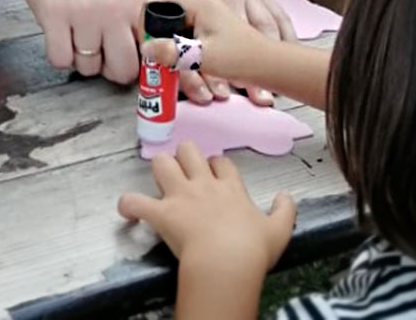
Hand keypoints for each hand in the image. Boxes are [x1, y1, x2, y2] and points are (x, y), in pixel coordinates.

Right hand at [14, 0, 141, 83]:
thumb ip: (128, 13)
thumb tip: (135, 45)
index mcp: (131, 3)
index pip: (148, 49)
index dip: (135, 60)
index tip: (125, 60)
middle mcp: (111, 12)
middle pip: (122, 69)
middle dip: (110, 70)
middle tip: (100, 58)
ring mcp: (83, 16)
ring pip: (88, 67)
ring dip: (79, 59)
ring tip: (73, 37)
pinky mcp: (54, 18)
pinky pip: (60, 59)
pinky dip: (57, 54)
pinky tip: (58, 37)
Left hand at [118, 141, 295, 272]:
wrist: (227, 263)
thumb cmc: (252, 249)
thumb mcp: (279, 230)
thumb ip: (285, 211)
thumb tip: (287, 196)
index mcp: (230, 188)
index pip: (221, 162)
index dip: (216, 165)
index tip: (215, 172)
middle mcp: (203, 185)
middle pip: (189, 151)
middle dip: (184, 155)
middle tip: (183, 169)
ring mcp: (180, 196)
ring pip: (161, 163)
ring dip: (158, 169)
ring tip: (160, 179)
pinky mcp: (161, 213)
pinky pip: (136, 201)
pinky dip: (128, 205)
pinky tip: (128, 209)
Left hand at [153, 0, 294, 104]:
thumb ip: (157, 17)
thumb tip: (148, 49)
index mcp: (204, 2)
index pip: (207, 42)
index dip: (208, 71)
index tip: (214, 92)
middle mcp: (230, 1)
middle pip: (242, 45)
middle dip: (248, 77)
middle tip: (258, 100)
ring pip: (265, 33)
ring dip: (269, 62)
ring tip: (270, 93)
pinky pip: (278, 17)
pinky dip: (286, 38)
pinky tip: (291, 56)